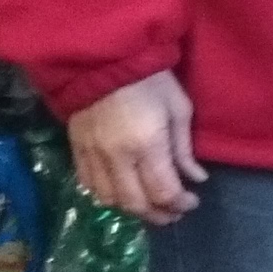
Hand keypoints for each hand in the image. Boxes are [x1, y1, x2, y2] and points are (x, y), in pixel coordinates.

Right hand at [70, 70, 203, 225]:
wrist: (103, 57)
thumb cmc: (150, 78)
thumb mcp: (178, 108)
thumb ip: (184, 149)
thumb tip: (196, 178)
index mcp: (146, 145)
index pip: (163, 192)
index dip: (180, 204)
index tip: (192, 201)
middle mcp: (116, 157)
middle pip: (136, 203)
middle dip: (159, 214)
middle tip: (174, 211)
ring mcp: (92, 154)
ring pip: (110, 199)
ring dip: (132, 209)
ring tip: (151, 204)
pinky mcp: (76, 149)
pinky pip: (88, 184)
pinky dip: (107, 195)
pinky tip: (122, 191)